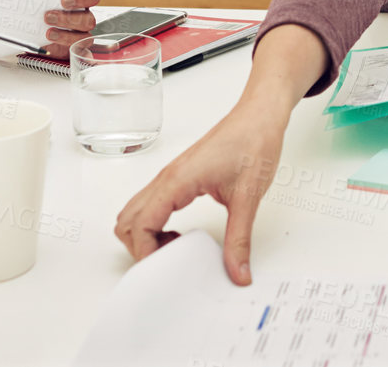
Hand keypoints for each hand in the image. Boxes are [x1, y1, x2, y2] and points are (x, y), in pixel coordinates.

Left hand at [39, 0, 100, 59]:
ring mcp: (80, 35)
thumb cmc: (37, 12)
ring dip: (65, 35)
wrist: (30, 33)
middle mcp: (83, 17)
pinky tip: (50, 46)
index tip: (64, 1)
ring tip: (48, 33)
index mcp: (79, 1)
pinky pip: (79, 52)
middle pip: (88, 19)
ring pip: (84, 36)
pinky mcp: (74, 50)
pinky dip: (65, 49)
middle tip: (48, 17)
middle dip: (68, 19)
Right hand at [114, 104, 286, 284]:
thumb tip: (238, 272)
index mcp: (177, 181)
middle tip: (167, 261)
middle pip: (126, 220)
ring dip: (144, 235)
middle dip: (139, 247)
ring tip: (174, 248)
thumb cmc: (253, 143)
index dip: (145, 252)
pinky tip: (179, 232)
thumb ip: (240, 239)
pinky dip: (154, 224)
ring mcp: (171, 175)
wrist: (260, 115)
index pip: (140, 225)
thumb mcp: (248, 198)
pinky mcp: (179, 176)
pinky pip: (151, 204)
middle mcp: (167, 177)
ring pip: (135, 211)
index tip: (164, 270)